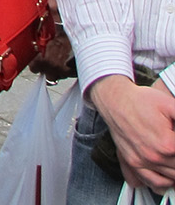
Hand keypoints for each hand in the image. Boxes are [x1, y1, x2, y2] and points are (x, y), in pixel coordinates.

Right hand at [88, 75, 174, 192]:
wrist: (115, 100)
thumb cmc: (141, 101)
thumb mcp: (171, 105)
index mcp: (168, 145)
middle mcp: (154, 157)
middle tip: (174, 147)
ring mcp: (141, 162)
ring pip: (171, 180)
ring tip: (174, 158)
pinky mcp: (132, 162)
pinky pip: (153, 183)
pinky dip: (164, 183)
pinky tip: (169, 176)